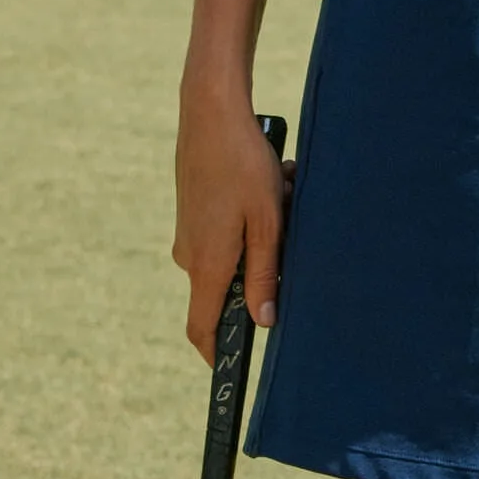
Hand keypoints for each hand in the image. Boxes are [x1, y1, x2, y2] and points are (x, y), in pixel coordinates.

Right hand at [174, 90, 288, 360]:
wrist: (210, 111)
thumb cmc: (243, 165)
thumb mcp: (266, 222)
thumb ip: (264, 275)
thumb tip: (263, 321)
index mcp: (206, 264)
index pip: (202, 328)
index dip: (217, 353)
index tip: (234, 367)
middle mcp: (190, 255)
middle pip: (230, 287)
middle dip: (267, 268)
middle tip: (289, 227)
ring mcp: (189, 233)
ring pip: (237, 252)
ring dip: (266, 233)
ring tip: (283, 193)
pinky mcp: (193, 213)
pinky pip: (230, 230)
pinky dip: (254, 215)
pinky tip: (273, 183)